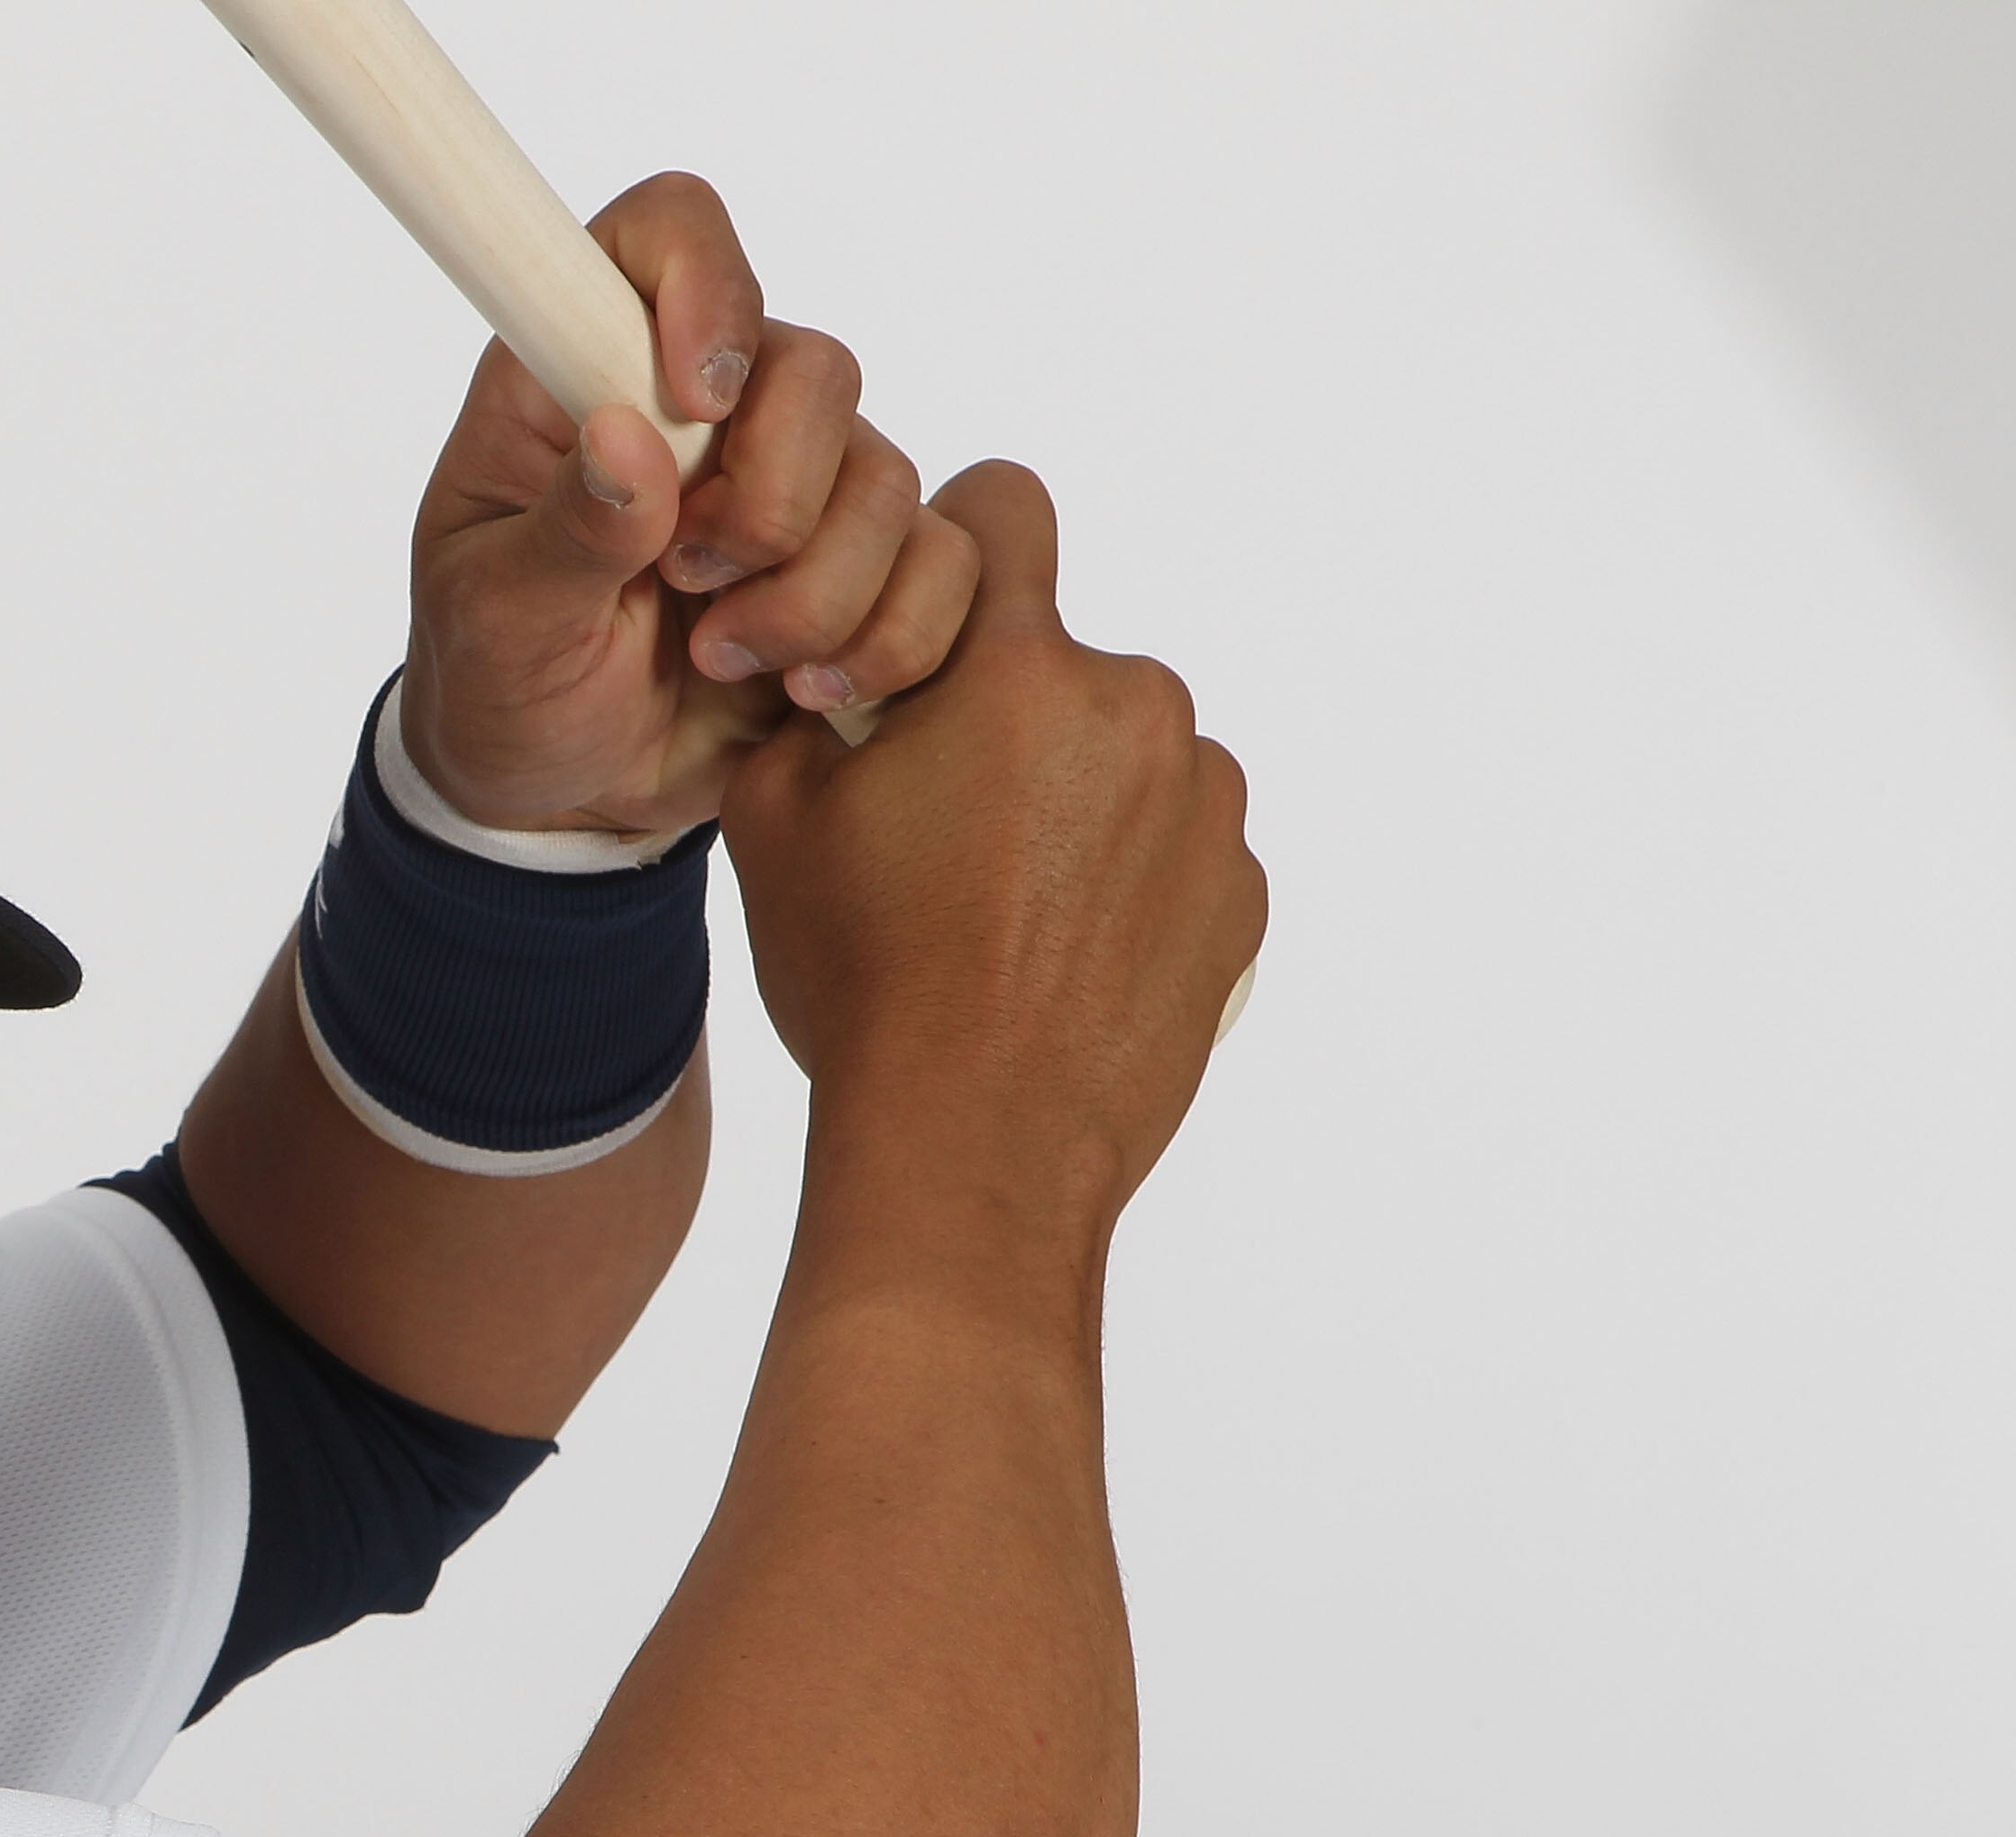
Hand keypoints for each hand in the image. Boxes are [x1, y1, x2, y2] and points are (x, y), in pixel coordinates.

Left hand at [400, 173, 975, 837]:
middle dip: (770, 501)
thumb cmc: (501, 680)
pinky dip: (886, 640)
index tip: (700, 400)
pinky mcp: (867, 567)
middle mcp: (710, 406)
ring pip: (888, 478)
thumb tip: (628, 442)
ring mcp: (800, 480)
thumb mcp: (494, 619)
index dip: (705, 284)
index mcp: (588, 373)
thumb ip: (564, 533)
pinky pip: (944, 563)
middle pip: (816, 370)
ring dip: (812, 595)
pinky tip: (804, 690)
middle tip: (686, 582)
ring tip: (719, 654)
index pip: (666, 232)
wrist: (560, 800)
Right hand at [719, 462, 1266, 1218]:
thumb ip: (807, 709)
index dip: (953, 546)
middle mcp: (1141, 711)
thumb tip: (834, 676)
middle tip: (938, 829)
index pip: (1004, 510)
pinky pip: (1177, 850)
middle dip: (1006, 718)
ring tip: (1000, 912)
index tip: (926, 622)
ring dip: (1074, 803)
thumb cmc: (868, 985)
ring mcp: (1207, 807)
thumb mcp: (772, 825)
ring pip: (1127, 758)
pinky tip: (1055, 961)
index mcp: (1021, 672)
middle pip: (1061, 663)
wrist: (975, 1148)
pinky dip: (1125, 884)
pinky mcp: (1242, 894)